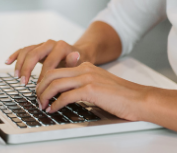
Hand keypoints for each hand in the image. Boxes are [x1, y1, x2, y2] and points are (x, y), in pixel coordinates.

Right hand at [5, 40, 84, 84]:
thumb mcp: (79, 64)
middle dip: (27, 69)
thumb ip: (74, 62)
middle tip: (23, 82)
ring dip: (20, 64)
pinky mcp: (36, 47)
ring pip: (27, 51)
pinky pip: (23, 49)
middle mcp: (50, 43)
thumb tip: (75, 55)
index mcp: (61, 47)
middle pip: (34, 54)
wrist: (78, 53)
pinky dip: (15, 55)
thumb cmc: (79, 62)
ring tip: (17, 77)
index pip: (48, 63)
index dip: (42, 77)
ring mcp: (42, 44)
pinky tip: (8, 62)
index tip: (39, 88)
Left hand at [35, 62, 151, 121]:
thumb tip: (66, 95)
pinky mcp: (91, 90)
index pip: (57, 70)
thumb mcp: (99, 84)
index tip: (40, 92)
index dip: (44, 81)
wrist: (139, 99)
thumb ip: (84, 85)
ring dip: (45, 96)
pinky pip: (66, 96)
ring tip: (42, 106)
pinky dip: (56, 103)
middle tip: (37, 100)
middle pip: (52, 74)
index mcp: (85, 66)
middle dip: (40, 88)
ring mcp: (88, 78)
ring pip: (56, 84)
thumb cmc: (121, 96)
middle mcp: (85, 69)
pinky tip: (53, 109)